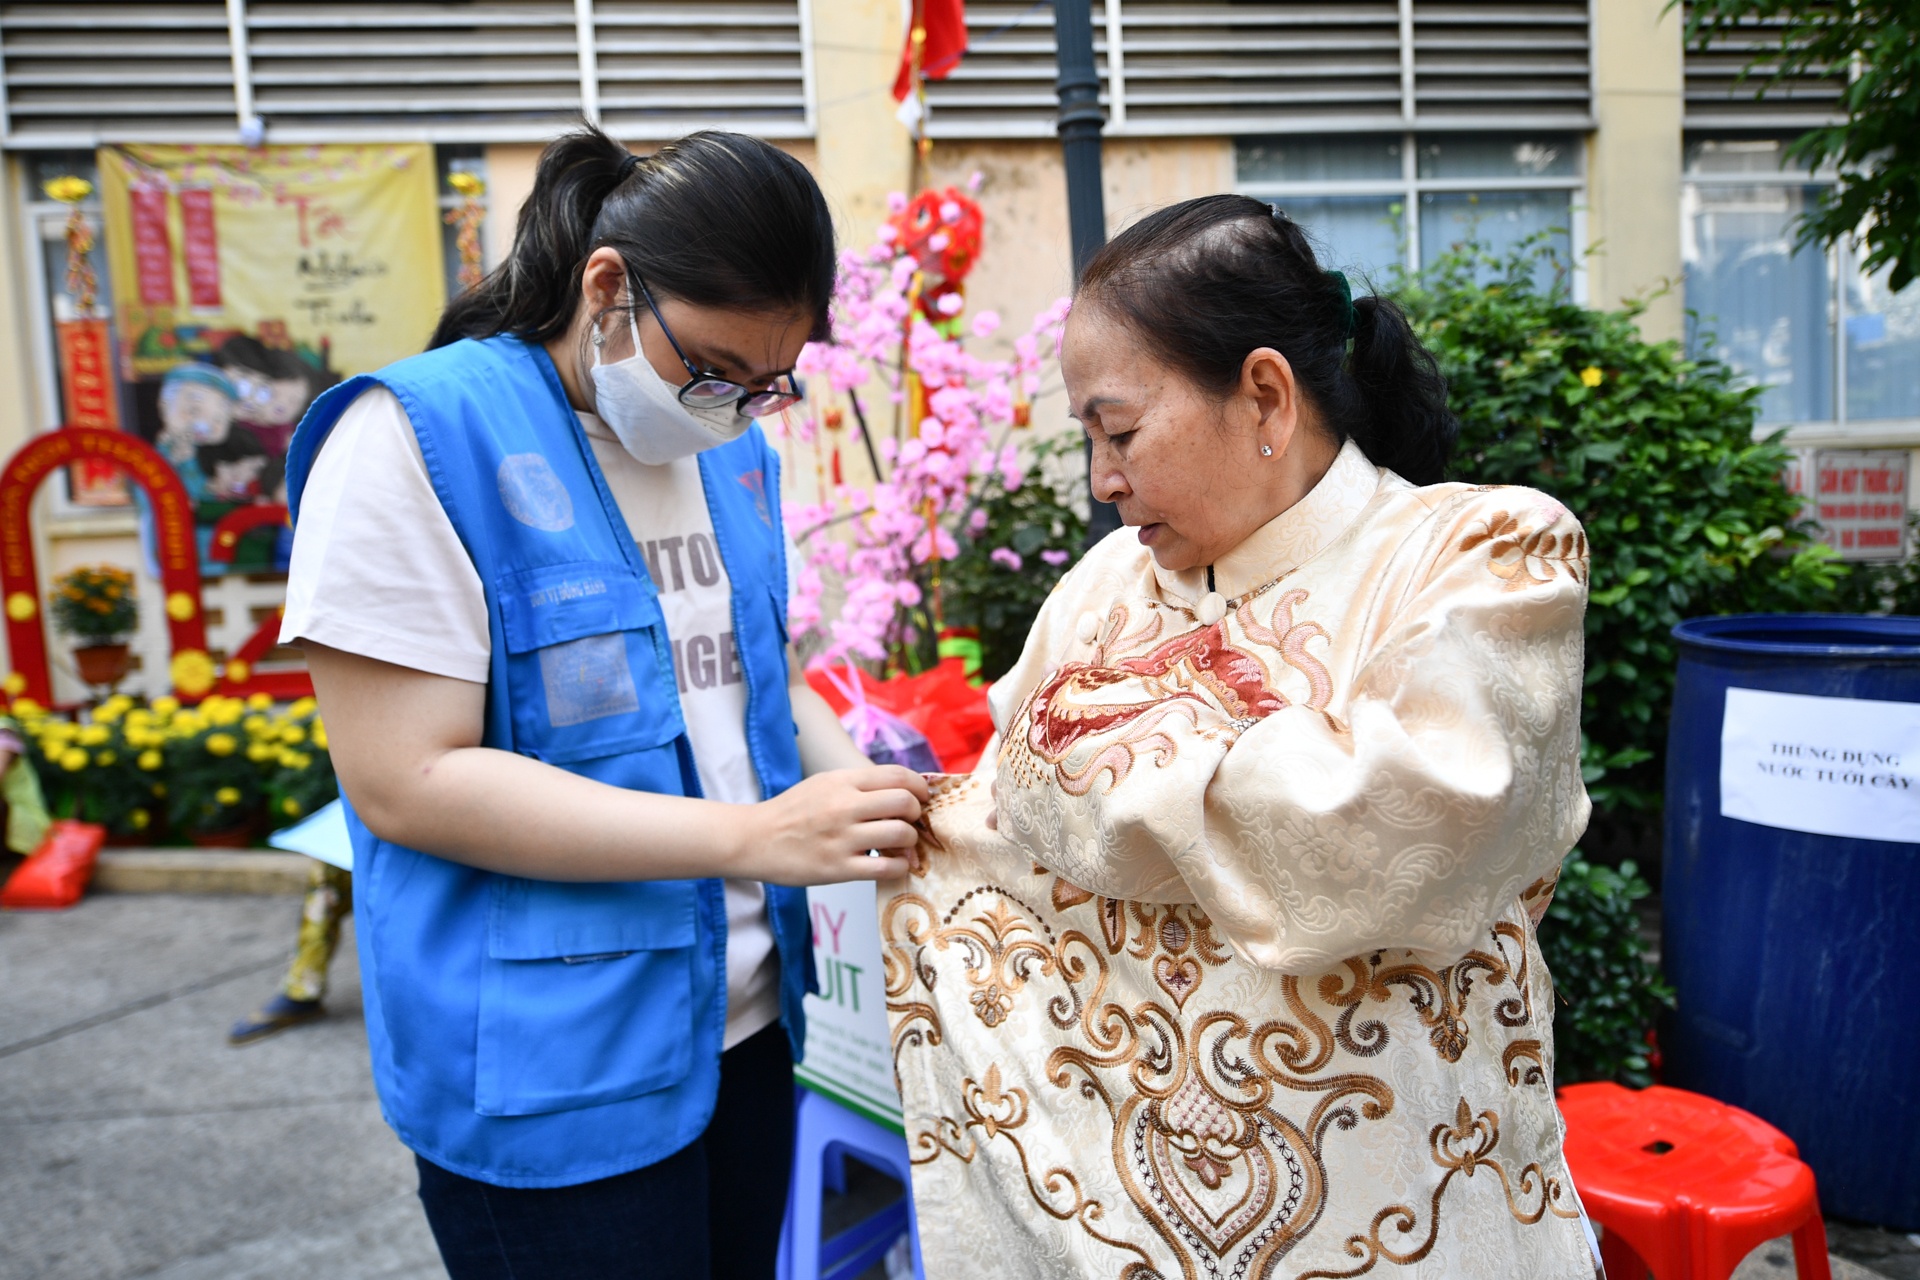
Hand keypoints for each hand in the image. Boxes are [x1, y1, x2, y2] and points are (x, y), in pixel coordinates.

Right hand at [736, 765, 929, 885]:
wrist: (753, 839)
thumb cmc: (791, 811)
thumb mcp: (824, 784)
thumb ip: (859, 784)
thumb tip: (901, 790)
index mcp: (842, 781)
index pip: (897, 775)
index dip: (919, 786)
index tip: (922, 797)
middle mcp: (844, 807)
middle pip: (905, 802)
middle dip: (917, 813)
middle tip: (911, 821)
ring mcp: (841, 839)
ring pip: (901, 834)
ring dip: (910, 841)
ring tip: (901, 845)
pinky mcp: (838, 869)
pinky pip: (886, 868)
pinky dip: (900, 867)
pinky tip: (894, 864)